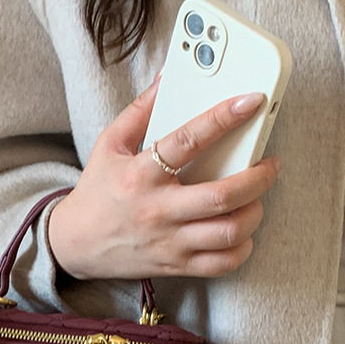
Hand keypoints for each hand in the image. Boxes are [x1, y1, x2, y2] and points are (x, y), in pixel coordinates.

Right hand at [48, 75, 280, 279]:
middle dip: (257, 177)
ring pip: (228, 232)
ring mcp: (169, 242)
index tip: (250, 102)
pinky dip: (242, 247)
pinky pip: (222, 263)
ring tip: (256, 196)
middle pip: (221, 196)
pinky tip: (241, 229)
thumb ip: (140, 111)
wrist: (74, 244)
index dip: (222, 118)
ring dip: (254, 211)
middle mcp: (158, 210)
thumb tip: (167, 78)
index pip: (187, 141)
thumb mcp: (109, 145)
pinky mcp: (176, 265)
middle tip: (269, 163)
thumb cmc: (96, 192)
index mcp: (141, 175)